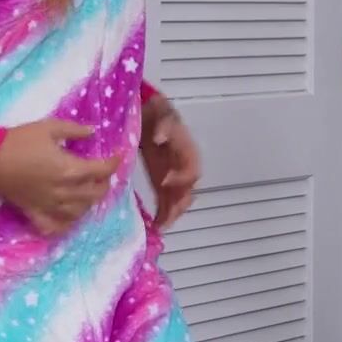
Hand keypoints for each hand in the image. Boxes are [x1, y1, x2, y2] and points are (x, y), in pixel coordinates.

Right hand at [0, 118, 118, 235]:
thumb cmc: (19, 140)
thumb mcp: (50, 127)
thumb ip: (75, 130)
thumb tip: (93, 131)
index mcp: (69, 169)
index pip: (101, 170)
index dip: (114, 163)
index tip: (118, 155)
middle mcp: (63, 191)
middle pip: (94, 194)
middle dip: (104, 183)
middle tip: (103, 173)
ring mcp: (48, 205)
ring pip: (78, 212)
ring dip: (89, 202)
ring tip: (88, 192)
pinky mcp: (33, 211)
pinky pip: (53, 226)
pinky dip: (64, 224)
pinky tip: (68, 216)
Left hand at [140, 96, 200, 229]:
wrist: (150, 115)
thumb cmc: (158, 113)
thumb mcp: (162, 113)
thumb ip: (163, 126)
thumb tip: (159, 138)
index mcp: (189, 153)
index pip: (191, 171)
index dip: (181, 178)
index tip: (164, 181)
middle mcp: (185, 169)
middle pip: (188, 193)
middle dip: (177, 207)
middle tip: (165, 219)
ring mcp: (174, 178)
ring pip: (178, 202)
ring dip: (170, 215)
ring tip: (159, 227)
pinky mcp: (162, 183)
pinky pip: (166, 202)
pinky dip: (162, 214)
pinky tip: (153, 224)